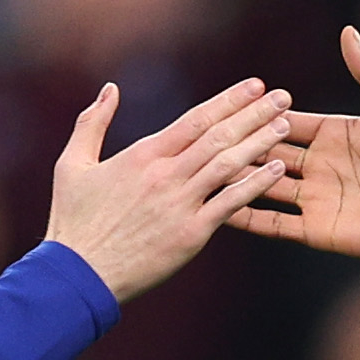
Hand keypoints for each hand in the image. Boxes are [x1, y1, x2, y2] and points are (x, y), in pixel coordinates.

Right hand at [47, 78, 292, 301]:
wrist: (78, 275)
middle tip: (283, 96)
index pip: (195, 119)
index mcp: (142, 155)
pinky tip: (276, 171)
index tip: (254, 85)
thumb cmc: (73, 221)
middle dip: (254, 113)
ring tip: (286, 125)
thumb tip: (110, 88)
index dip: (228, 100)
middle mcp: (165, 175)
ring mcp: (180, 204)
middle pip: (218, 136)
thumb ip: (92, 123)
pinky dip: (255, 186)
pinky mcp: (190, 235)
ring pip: (228, 165)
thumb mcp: (73, 165)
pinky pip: (229, 205)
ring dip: (260, 143)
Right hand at [229, 27, 359, 262]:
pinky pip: (274, 224)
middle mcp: (320, 165)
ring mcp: (316, 198)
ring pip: (263, 185)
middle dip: (241, 145)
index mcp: (336, 135)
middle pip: (268, 152)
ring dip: (236, 178)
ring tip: (200, 170)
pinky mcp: (317, 229)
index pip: (288, 121)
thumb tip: (348, 32)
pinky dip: (247, 217)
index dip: (262, 114)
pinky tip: (218, 208)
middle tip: (206, 136)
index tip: (232, 104)